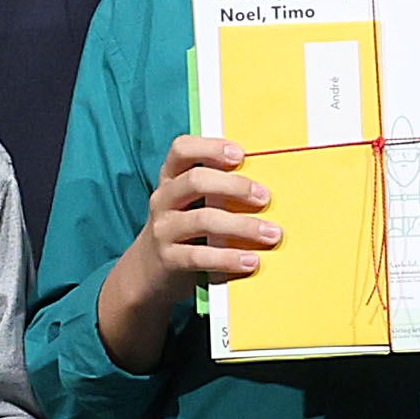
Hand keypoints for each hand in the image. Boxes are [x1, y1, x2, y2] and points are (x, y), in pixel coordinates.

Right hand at [139, 132, 279, 293]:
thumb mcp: (192, 202)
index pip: (182, 149)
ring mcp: (163, 229)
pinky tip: (251, 261)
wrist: (148, 271)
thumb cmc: (185, 229)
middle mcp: (163, 199)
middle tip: (265, 197)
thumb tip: (266, 185)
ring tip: (271, 234)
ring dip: (242, 226)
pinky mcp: (168, 259)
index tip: (241, 154)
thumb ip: (217, 188)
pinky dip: (229, 258)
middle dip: (235, 186)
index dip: (210, 147)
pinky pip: (200, 257)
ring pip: (202, 220)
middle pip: (196, 181)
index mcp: (171, 177)